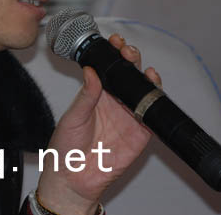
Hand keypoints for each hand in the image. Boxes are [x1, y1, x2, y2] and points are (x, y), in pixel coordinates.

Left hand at [36, 34, 161, 214]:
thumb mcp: (72, 117)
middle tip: (127, 50)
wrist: (73, 179)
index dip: (111, 53)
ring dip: (144, 74)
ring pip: (142, 90)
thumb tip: (91, 70)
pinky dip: (155, 98)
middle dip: (130, 58)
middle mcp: (113, 102)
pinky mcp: (140, 133)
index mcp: (94, 95)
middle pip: (127, 75)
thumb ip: (86, 95)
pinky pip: (151, 113)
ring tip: (142, 65)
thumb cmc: (65, 147)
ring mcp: (127, 116)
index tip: (113, 41)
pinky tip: (152, 84)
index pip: (106, 68)